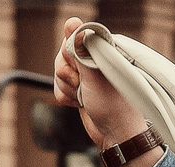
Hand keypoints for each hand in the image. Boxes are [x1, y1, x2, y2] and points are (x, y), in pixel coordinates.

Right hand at [55, 18, 162, 166]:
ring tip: (82, 97)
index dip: (70, 51)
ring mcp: (87, 77)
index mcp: (104, 51)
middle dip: (66, 72)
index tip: (76, 64)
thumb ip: (81, 49)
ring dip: (66, 87)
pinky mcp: (80, 90)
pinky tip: (78, 103)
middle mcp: (95, 61)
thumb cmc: (113, 105)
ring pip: (59, 72)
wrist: (116, 135)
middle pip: (63, 55)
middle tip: (80, 84)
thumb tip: (72, 23)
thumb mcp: (94, 74)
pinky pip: (59, 87)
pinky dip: (65, 96)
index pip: (75, 37)